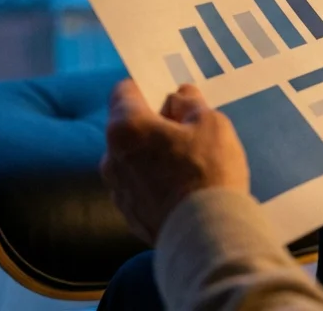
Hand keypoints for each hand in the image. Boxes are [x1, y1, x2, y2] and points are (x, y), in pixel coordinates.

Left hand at [100, 80, 249, 243]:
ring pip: (132, 159)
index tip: (166, 94)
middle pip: (128, 128)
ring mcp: (117, 190)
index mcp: (126, 128)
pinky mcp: (128, 215)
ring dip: (152, 155)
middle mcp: (111, 157)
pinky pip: (139, 187)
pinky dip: (154, 182)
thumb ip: (190, 103)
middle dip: (153, 124)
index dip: (145, 87)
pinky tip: (181, 189)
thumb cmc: (208, 171)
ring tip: (187, 164)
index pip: (123, 92)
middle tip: (187, 131)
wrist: (205, 235)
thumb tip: (177, 97)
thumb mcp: (211, 123)